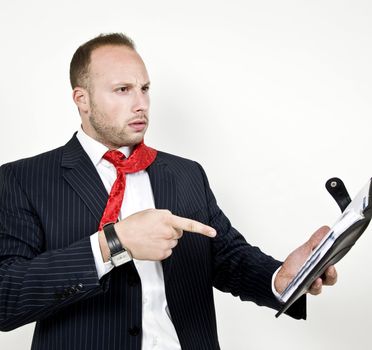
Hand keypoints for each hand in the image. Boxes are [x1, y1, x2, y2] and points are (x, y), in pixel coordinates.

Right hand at [99, 209, 215, 260]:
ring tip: (151, 237)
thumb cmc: (134, 224)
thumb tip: (172, 221)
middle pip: (179, 233)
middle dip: (172, 231)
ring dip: (166, 240)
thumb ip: (165, 215)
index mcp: (166, 219)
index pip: (188, 224)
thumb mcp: (150, 212)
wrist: (122, 239)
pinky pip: (168, 251)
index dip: (203, 229)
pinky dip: (161, 249)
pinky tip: (151, 245)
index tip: (213, 232)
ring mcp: (166, 245)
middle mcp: (168, 232)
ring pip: (173, 242)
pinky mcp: (162, 255)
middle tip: (156, 230)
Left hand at [274, 226, 337, 294]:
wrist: (283, 276)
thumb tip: (327, 229)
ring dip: (318, 284)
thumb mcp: (306, 249)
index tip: (337, 253)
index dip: (336, 262)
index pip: (332, 266)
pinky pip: (303, 291)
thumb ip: (316, 241)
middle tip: (330, 267)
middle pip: (329, 279)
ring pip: (318, 288)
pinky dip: (308, 287)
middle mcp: (319, 278)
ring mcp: (309, 285)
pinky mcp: (300, 290)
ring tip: (317, 278)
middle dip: (331, 274)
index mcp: (322, 268)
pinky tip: (309, 282)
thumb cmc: (297, 263)